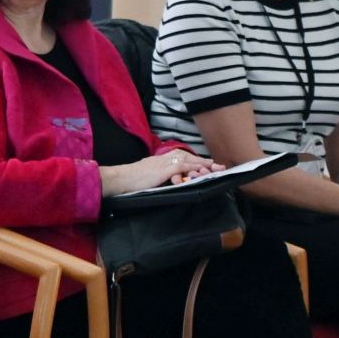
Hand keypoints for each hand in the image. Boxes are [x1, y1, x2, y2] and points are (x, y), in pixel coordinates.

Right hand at [101, 150, 222, 194]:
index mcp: (159, 160)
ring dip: (201, 164)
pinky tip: (200, 171)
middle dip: (203, 161)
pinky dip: (191, 168)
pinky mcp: (162, 169)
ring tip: (214, 168)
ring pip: (187, 160)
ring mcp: (163, 163)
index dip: (195, 161)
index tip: (207, 164)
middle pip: (187, 156)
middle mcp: (163, 158)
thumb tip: (168, 181)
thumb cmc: (130, 180)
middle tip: (218, 166)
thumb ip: (158, 176)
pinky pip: (180, 167)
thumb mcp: (147, 176)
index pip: (181, 157)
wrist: (120, 178)